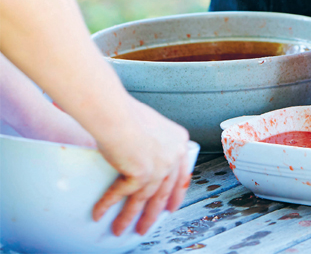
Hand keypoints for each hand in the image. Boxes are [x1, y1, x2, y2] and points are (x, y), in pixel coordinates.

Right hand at [92, 97, 190, 236]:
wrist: (115, 113)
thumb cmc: (127, 113)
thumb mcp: (151, 127)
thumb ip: (155, 143)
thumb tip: (146, 157)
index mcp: (179, 141)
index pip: (182, 174)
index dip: (176, 193)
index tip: (171, 207)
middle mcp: (173, 155)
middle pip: (164, 192)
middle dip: (153, 213)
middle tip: (144, 227)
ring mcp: (160, 166)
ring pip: (144, 199)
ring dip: (128, 217)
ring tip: (119, 229)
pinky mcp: (142, 174)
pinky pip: (122, 195)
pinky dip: (107, 205)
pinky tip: (98, 213)